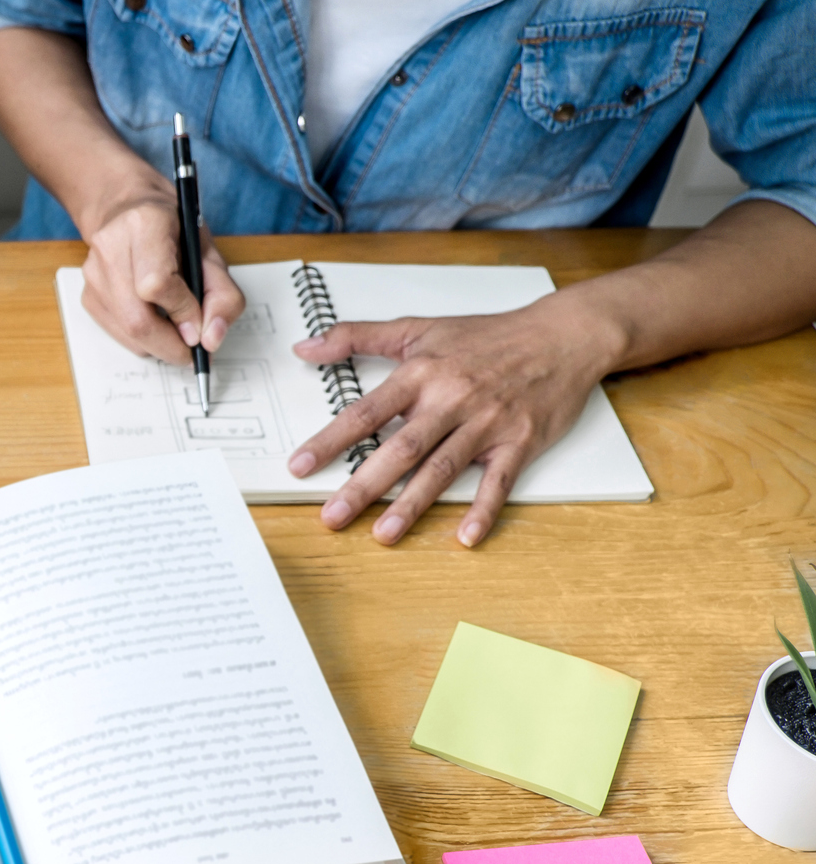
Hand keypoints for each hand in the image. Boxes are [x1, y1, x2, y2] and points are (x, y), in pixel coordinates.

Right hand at [77, 187, 244, 364]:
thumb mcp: (209, 251)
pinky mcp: (88, 294)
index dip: (182, 312)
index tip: (200, 326)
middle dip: (172, 345)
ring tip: (178, 328)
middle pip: (137, 319)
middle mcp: (111, 248)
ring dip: (161, 344)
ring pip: (129, 333)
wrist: (125, 207)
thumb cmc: (171, 227)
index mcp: (144, 225)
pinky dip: (144, 338)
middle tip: (194, 349)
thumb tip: (210, 340)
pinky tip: (156, 317)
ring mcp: (93, 273)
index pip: (156, 284)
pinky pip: (119, 333)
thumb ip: (222, 295)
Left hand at [286, 298, 622, 547]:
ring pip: (442, 469)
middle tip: (332, 516)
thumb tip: (306, 345)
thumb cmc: (488, 335)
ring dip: (412, 504)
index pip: (365, 412)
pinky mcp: (520, 441)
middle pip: (400, 448)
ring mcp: (487, 422)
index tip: (299, 467)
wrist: (563, 335)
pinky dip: (484, 510)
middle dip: (363, 486)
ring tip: (383, 534)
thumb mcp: (418, 327)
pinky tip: (465, 536)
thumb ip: (356, 336)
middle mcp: (451, 399)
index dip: (330, 441)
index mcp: (421, 373)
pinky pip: (499, 482)